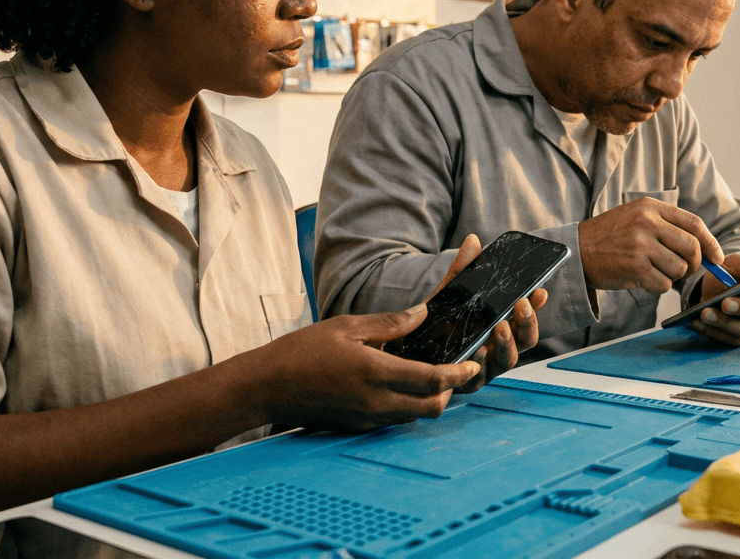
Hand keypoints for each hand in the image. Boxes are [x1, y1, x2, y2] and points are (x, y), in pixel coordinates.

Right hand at [251, 306, 478, 432]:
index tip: (473, 364)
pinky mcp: (356, 427)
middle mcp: (375, 402)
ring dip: (428, 399)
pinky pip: (393, 419)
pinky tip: (400, 384)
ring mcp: (366, 419)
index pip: (432, 381)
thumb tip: (423, 312)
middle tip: (454, 371)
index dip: (459, 374)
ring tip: (429, 374)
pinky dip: (406, 406)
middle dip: (450, 391)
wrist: (266, 387)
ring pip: (414, 416)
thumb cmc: (301, 351)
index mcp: (375, 373)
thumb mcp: (346, 326)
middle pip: (432, 407)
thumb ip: (389, 323)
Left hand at [419, 234, 547, 393]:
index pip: (526, 318)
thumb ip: (463, 270)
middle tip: (521, 304)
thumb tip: (473, 240)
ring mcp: (485, 367)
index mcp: (500, 328)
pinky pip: (479, 377)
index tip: (540, 290)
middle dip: (527, 322)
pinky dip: (480, 364)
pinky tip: (477, 351)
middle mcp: (498, 348)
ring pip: (508, 360)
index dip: (537, 306)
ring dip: (508, 343)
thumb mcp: (450, 294)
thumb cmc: (435, 323)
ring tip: (500, 327)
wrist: (407, 349)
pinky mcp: (466, 382)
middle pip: (526, 340)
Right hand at [577, 197, 723, 292]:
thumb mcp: (637, 218)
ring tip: (654, 271)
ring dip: (672, 276)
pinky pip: (663, 284)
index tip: (717, 258)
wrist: (576, 251)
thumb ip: (668, 228)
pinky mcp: (634, 266)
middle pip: (692, 248)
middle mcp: (647, 222)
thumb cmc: (610, 238)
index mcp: (650, 207)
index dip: (711, 243)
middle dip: (694, 264)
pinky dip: (658, 286)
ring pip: (679, 269)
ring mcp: (641, 244)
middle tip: (684, 270)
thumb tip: (706, 251)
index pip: (694, 224)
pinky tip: (642, 279)